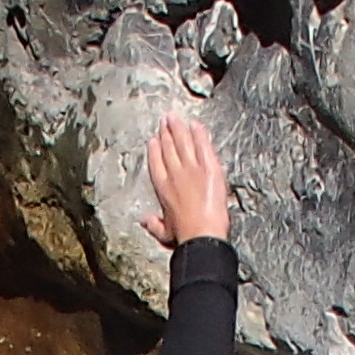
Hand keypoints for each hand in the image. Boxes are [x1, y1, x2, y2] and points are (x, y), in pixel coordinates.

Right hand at [141, 111, 230, 246]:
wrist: (202, 235)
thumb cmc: (184, 237)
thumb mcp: (164, 233)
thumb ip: (154, 224)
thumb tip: (145, 221)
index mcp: (163, 188)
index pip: (156, 163)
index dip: (155, 150)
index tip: (153, 140)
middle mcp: (175, 174)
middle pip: (169, 148)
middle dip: (166, 132)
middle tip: (164, 121)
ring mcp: (192, 169)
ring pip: (183, 142)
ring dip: (178, 128)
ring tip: (175, 117)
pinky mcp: (210, 168)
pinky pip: (203, 145)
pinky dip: (199, 134)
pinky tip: (196, 125)